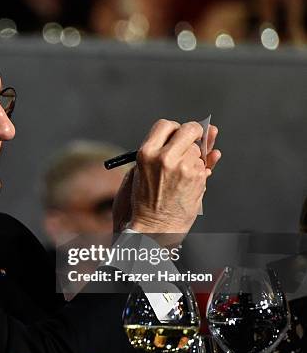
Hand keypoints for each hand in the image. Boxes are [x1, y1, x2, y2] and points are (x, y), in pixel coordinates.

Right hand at [113, 119, 220, 234]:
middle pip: (189, 130)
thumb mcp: (144, 170)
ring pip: (198, 150)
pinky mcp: (198, 178)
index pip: (166, 125)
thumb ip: (165, 149)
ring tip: (179, 177)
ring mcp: (184, 167)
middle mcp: (165, 157)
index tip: (175, 138)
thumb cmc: (147, 199)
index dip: (173, 130)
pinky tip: (188, 182)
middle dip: (192, 136)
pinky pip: (205, 165)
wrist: (154, 227)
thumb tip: (208, 130)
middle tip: (187, 147)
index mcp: (146, 153)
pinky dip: (200, 170)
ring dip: (193, 158)